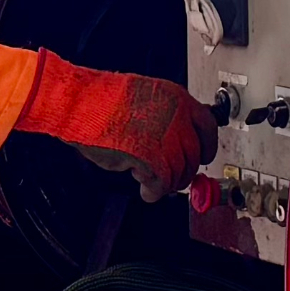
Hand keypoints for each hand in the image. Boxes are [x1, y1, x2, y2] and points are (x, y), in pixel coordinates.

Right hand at [16, 55, 216, 203]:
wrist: (80, 105)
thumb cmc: (103, 101)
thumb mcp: (146, 98)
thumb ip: (166, 117)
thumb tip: (176, 142)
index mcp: (178, 98)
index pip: (208, 127)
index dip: (206, 147)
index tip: (203, 156)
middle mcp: (177, 118)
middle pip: (194, 155)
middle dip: (184, 170)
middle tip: (173, 177)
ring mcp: (166, 138)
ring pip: (180, 172)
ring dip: (168, 183)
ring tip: (153, 183)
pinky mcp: (151, 159)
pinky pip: (162, 184)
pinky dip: (154, 192)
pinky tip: (147, 191)